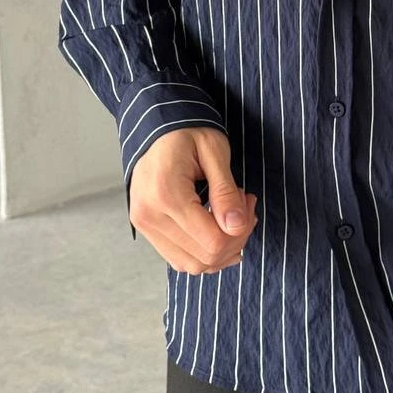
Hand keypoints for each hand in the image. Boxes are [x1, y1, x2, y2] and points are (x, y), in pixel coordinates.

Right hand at [128, 126, 257, 273]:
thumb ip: (226, 191)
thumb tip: (237, 226)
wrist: (158, 127)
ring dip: (221, 249)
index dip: (241, 230)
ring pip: (192, 265)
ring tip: (231, 216)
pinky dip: (203, 252)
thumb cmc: (187, 133)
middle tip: (245, 207)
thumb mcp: (214, 152)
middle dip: (235, 239)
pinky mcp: (146, 229)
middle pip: (205, 257)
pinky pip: (179, 259)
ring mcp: (144, 225)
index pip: (213, 241)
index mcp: (166, 195)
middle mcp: (149, 216)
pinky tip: (216, 227)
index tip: (248, 200)